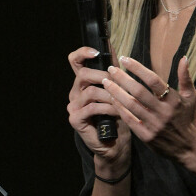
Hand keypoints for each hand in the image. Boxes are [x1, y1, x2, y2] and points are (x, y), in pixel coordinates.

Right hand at [67, 47, 130, 161]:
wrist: (115, 144)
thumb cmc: (118, 118)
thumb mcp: (117, 92)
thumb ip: (113, 75)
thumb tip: (115, 51)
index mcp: (83, 84)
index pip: (75, 61)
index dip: (82, 53)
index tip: (96, 52)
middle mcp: (75, 93)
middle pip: (83, 74)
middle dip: (103, 76)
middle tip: (119, 83)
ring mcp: (73, 106)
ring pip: (90, 91)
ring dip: (110, 95)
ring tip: (122, 101)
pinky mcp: (75, 119)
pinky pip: (92, 107)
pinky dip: (108, 108)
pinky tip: (118, 112)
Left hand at [103, 55, 195, 161]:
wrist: (188, 147)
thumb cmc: (188, 118)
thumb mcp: (191, 97)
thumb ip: (185, 78)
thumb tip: (184, 58)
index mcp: (174, 100)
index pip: (153, 80)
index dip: (138, 68)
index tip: (125, 59)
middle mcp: (163, 112)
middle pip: (139, 92)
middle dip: (122, 78)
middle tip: (111, 69)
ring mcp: (154, 125)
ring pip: (131, 105)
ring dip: (116, 92)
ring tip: (106, 82)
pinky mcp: (146, 136)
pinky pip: (129, 120)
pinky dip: (119, 108)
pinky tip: (112, 99)